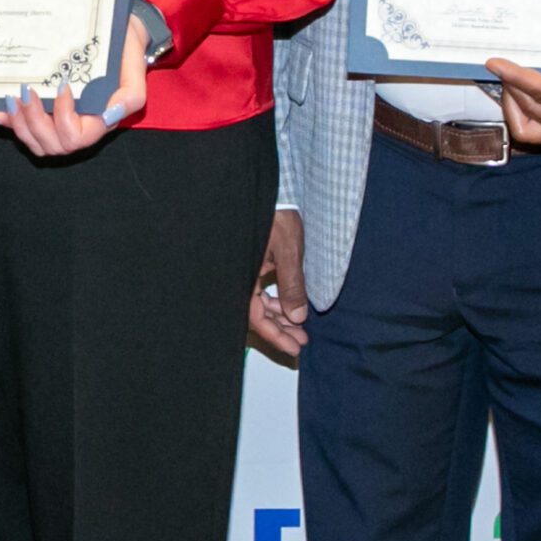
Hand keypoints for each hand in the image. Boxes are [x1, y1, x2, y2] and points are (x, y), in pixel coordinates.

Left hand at [0, 15, 150, 157]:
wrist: (118, 32)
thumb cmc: (124, 49)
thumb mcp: (134, 67)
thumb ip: (132, 95)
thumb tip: (110, 114)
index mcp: (100, 120)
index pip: (76, 138)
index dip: (63, 118)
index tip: (63, 86)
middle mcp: (80, 124)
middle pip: (52, 145)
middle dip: (34, 121)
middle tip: (26, 91)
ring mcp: (61, 119)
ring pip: (37, 142)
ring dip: (20, 123)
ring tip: (12, 98)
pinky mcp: (47, 110)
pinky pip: (26, 127)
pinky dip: (10, 122)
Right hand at [249, 208, 308, 363]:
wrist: (269, 192)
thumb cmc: (275, 216)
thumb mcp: (288, 251)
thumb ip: (292, 285)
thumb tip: (297, 316)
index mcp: (242, 276)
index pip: (255, 317)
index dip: (275, 335)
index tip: (295, 348)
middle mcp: (239, 276)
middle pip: (255, 314)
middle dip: (279, 329)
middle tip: (301, 341)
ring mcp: (244, 271)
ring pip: (258, 303)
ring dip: (278, 316)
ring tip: (299, 326)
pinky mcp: (251, 264)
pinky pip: (259, 290)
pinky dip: (275, 300)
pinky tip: (289, 306)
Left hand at [483, 61, 540, 152]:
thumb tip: (539, 43)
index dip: (516, 76)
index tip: (494, 63)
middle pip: (529, 109)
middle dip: (511, 85)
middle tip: (504, 63)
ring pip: (526, 127)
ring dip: (513, 103)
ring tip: (513, 80)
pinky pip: (536, 133)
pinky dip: (525, 113)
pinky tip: (524, 95)